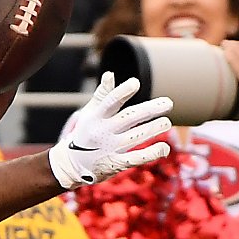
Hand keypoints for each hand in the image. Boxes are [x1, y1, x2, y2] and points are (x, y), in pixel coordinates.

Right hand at [48, 74, 172, 188]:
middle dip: (149, 110)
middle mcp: (102, 131)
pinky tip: (164, 148)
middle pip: (129, 118)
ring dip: (153, 129)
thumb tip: (110, 74)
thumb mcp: (89, 114)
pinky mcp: (115, 164)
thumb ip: (102, 95)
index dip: (123, 92)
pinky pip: (136, 158)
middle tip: (168, 103)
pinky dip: (151, 154)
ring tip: (167, 122)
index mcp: (96, 116)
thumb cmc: (85, 134)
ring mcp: (109, 148)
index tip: (135, 83)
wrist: (70, 165)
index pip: (110, 101)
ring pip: (135, 137)